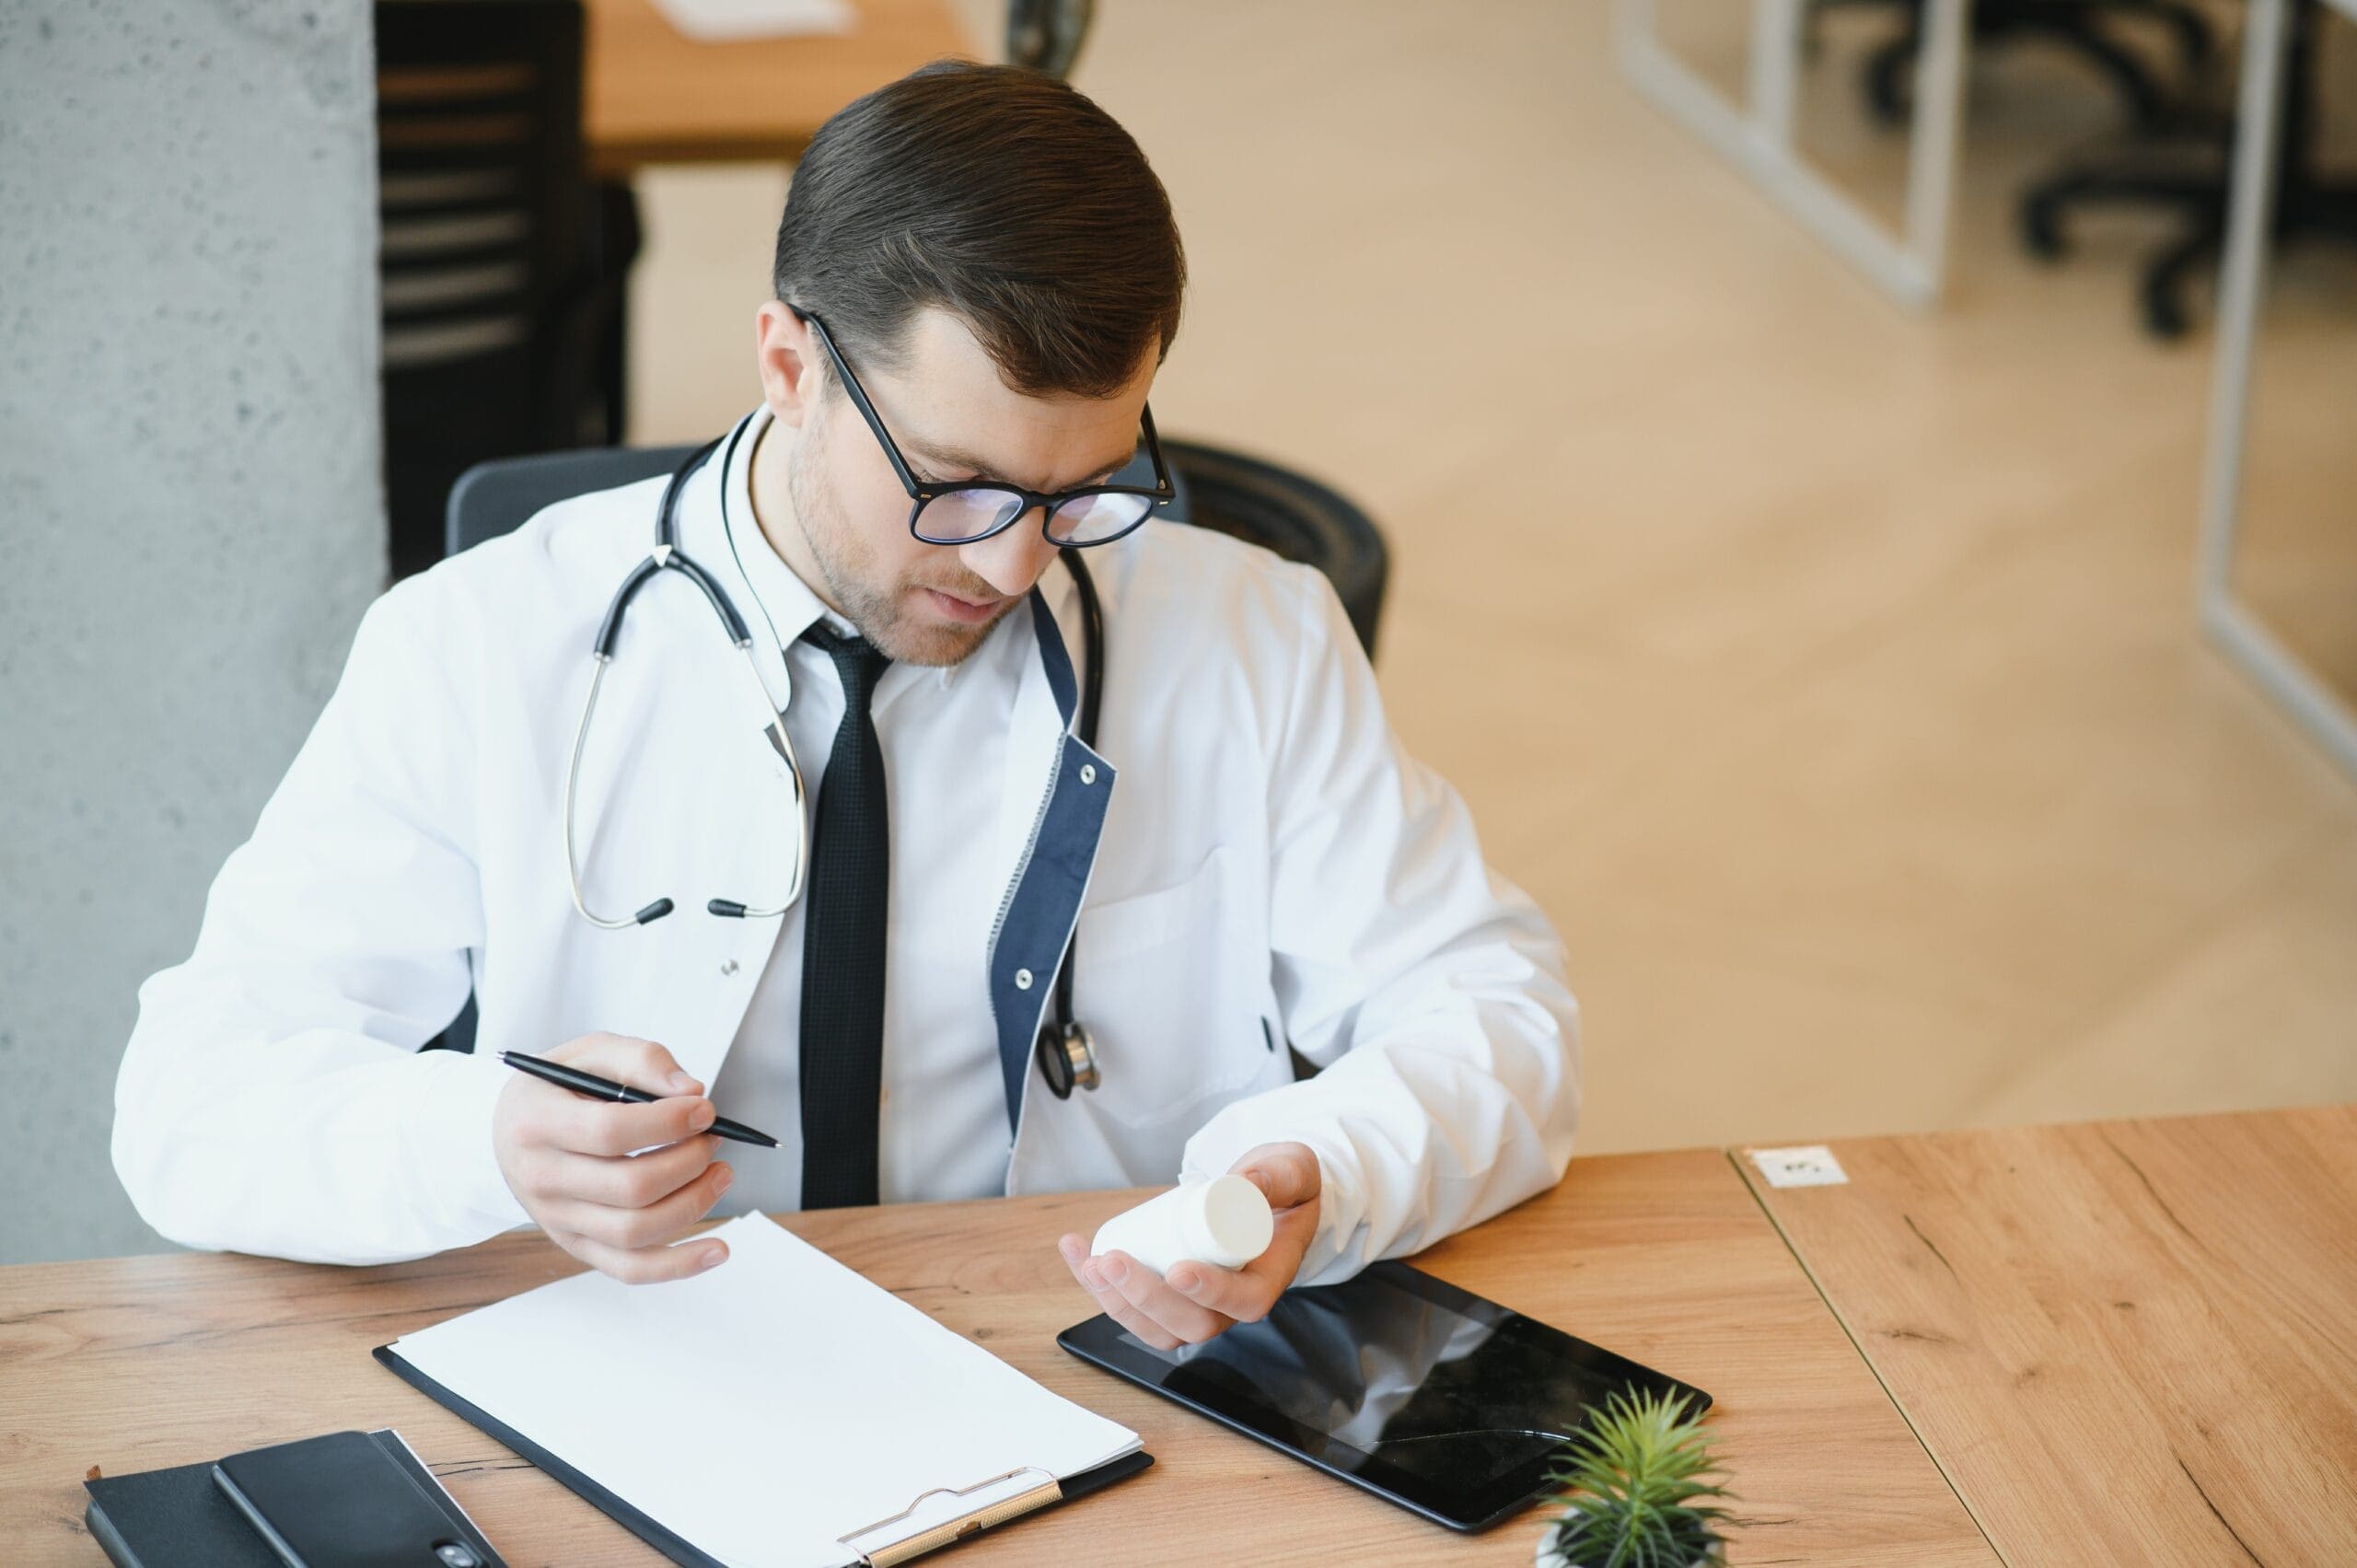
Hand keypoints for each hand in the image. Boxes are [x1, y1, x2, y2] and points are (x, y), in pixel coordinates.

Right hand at [492, 1033, 733, 1282]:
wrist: (506, 1131)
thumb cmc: (558, 1087)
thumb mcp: (590, 1052)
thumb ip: (641, 1060)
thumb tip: (691, 1092)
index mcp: (537, 1123)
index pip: (609, 1132)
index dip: (667, 1123)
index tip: (705, 1111)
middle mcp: (541, 1179)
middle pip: (630, 1188)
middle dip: (688, 1162)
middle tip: (713, 1138)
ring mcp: (557, 1220)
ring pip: (636, 1231)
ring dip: (694, 1203)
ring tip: (720, 1173)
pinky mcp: (576, 1246)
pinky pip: (630, 1269)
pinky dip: (679, 1265)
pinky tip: (719, 1250)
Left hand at [1056, 1141, 1321, 1349]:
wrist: (1262, 1193)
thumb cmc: (1282, 1186)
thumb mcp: (1292, 1172)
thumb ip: (1279, 1175)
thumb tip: (1248, 1183)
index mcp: (1267, 1280)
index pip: (1243, 1303)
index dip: (1209, 1294)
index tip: (1178, 1270)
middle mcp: (1232, 1304)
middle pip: (1190, 1324)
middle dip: (1144, 1298)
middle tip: (1113, 1260)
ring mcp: (1199, 1306)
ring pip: (1157, 1328)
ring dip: (1116, 1302)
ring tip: (1090, 1262)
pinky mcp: (1170, 1297)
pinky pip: (1135, 1309)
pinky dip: (1101, 1288)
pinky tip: (1078, 1253)